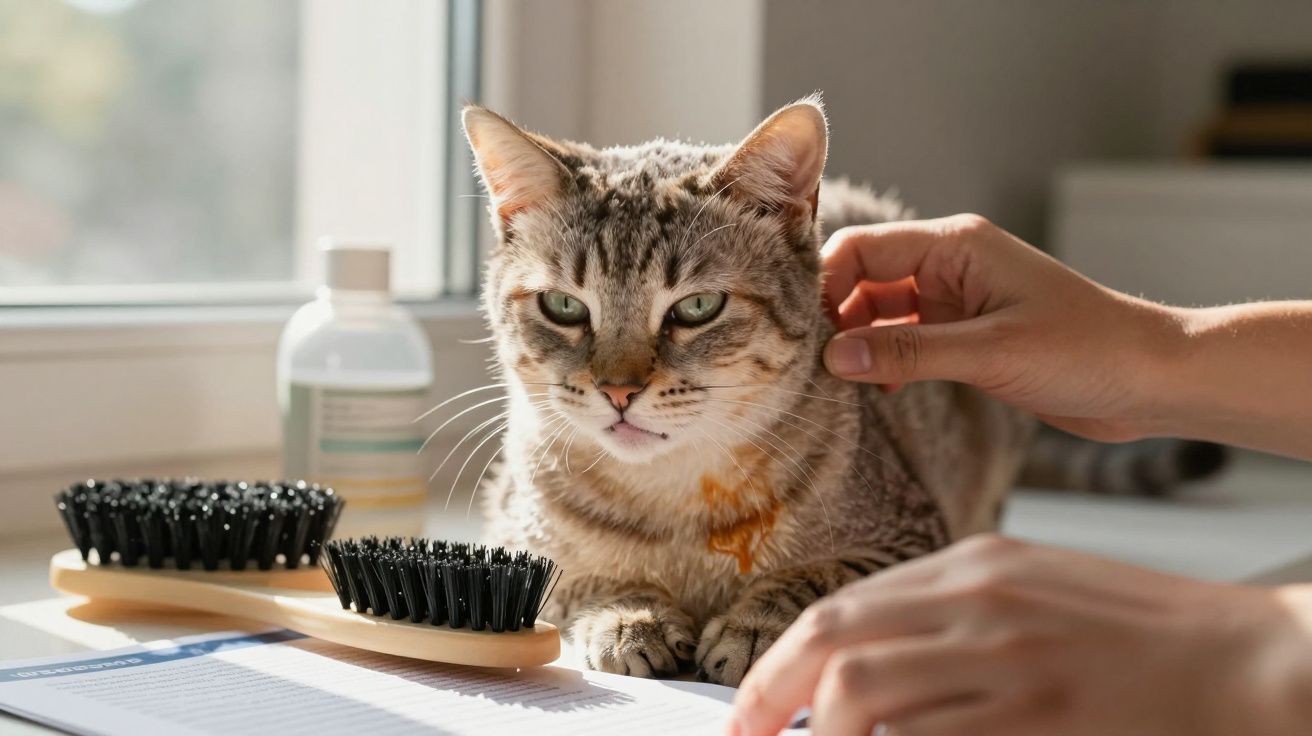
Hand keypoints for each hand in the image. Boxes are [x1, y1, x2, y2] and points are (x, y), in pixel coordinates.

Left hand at [728, 535, 1311, 735]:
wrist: (1241, 661)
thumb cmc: (1135, 632)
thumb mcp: (1029, 592)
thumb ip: (942, 618)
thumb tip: (853, 669)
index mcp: (974, 565)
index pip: (840, 611)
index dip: (777, 663)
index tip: (750, 708)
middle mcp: (980, 603)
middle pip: (833, 643)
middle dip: (769, 695)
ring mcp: (1010, 660)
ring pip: (866, 695)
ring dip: (824, 733)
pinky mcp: (1039, 717)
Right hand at [819, 215, 1180, 441]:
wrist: (1150, 381)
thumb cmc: (1086, 351)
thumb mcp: (990, 353)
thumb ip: (907, 353)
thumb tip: (834, 358)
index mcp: (955, 245)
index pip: (862, 248)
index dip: (824, 283)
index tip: (798, 331)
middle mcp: (950, 265)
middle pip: (863, 278)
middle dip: (834, 317)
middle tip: (808, 365)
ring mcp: (956, 300)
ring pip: (880, 312)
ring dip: (859, 344)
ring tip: (837, 384)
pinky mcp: (966, 335)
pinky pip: (905, 341)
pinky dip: (885, 362)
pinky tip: (879, 392)